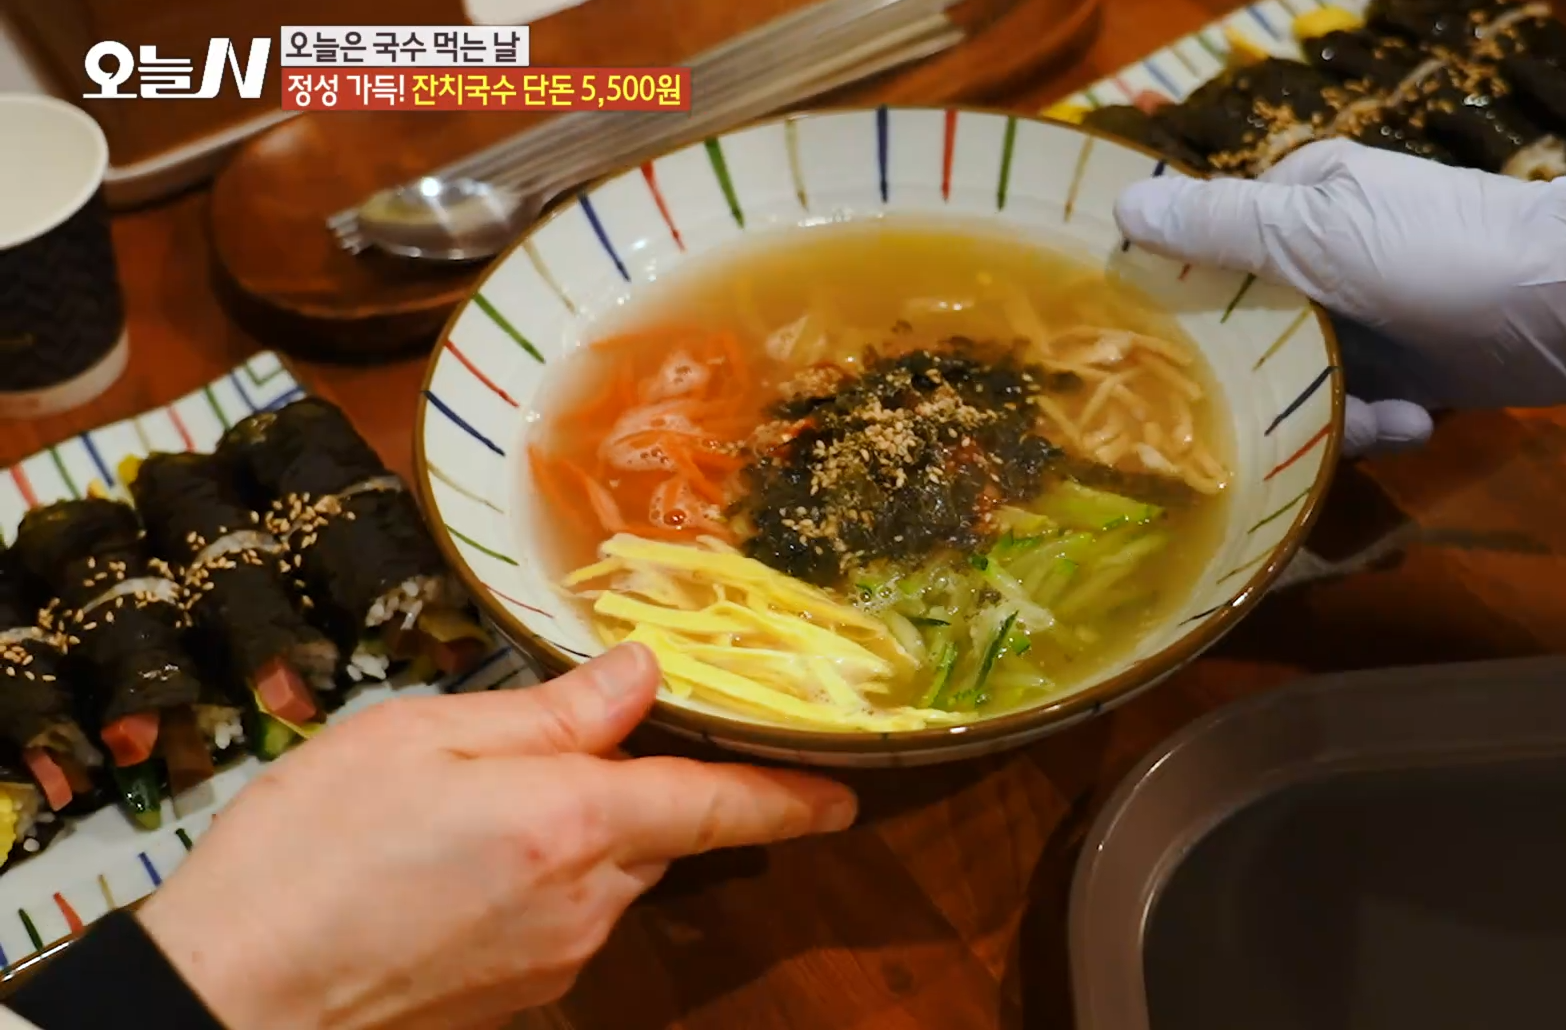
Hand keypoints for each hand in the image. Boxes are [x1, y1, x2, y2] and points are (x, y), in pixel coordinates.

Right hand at [136, 644, 855, 1029]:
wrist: (232, 995)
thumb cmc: (312, 850)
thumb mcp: (422, 738)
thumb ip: (551, 712)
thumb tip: (642, 676)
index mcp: (574, 822)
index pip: (715, 804)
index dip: (788, 796)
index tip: (844, 795)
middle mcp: (588, 901)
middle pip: (659, 836)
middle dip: (644, 794)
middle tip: (584, 756)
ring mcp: (555, 959)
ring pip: (608, 878)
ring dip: (578, 836)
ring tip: (473, 812)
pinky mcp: (518, 995)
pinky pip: (563, 920)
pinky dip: (539, 881)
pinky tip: (455, 867)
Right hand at [1115, 140, 1565, 456]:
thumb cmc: (1448, 256)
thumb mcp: (1322, 235)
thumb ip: (1223, 231)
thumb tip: (1122, 211)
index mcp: (1297, 201)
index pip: (1204, 253)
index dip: (1181, 307)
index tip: (1165, 361)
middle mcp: (1323, 255)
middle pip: (1247, 332)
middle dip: (1270, 381)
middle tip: (1284, 410)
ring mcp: (1367, 315)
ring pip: (1300, 381)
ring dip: (1339, 414)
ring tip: (1389, 420)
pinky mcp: (1406, 369)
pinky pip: (1355, 409)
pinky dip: (1381, 425)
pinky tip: (1418, 424)